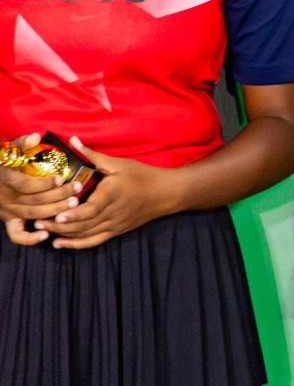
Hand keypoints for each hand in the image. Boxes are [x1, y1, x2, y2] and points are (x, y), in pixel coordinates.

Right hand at [0, 134, 83, 240]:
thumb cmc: (3, 161)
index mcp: (5, 179)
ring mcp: (7, 211)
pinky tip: (47, 234)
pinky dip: (30, 238)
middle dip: (59, 195)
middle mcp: (6, 197)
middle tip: (78, 188)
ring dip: (56, 210)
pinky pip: (17, 235)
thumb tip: (36, 136)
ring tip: (75, 203)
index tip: (60, 177)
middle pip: (34, 200)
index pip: (25, 185)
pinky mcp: (9, 220)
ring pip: (34, 214)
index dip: (44, 184)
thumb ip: (21, 143)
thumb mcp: (8, 150)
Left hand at [36, 137, 182, 249]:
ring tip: (42, 229)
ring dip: (63, 234)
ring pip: (85, 235)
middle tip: (36, 220)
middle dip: (58, 225)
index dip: (73, 214)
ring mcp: (114, 224)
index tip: (56, 214)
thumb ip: (93, 155)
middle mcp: (112, 213)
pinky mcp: (115, 231)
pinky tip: (59, 244)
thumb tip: (72, 140)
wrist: (165, 193)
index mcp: (112, 194)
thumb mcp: (118, 163)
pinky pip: (93, 241)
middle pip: (83, 225)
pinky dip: (76, 244)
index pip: (90, 209)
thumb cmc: (142, 175)